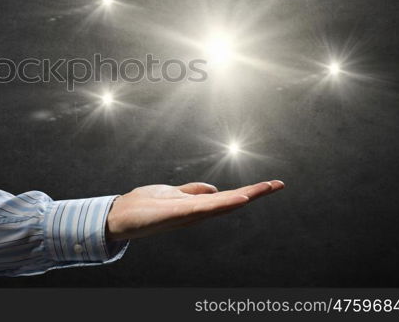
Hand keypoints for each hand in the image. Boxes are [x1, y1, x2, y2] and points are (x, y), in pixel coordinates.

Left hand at [105, 180, 283, 239]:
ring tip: (262, 190)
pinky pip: (200, 208)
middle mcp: (196, 212)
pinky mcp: (174, 213)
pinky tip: (233, 199)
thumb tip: (213, 189)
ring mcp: (186, 213)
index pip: (228, 196)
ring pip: (219, 205)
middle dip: (255, 193)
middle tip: (279, 184)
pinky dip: (218, 203)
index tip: (273, 183)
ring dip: (241, 197)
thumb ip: (192, 192)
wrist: (119, 216)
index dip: (250, 190)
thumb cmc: (145, 206)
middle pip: (230, 201)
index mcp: (197, 206)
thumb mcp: (173, 193)